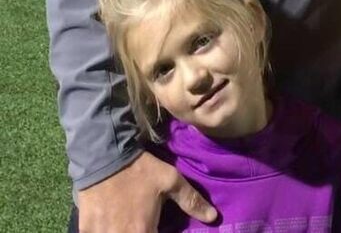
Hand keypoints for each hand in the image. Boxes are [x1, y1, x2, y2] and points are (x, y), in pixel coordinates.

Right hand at [77, 151, 216, 232]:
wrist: (104, 156)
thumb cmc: (140, 170)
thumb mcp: (170, 180)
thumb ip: (191, 201)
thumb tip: (213, 218)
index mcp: (143, 231)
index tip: (161, 229)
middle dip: (145, 232)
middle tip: (147, 225)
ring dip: (125, 232)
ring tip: (130, 223)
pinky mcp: (86, 230)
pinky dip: (106, 232)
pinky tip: (113, 224)